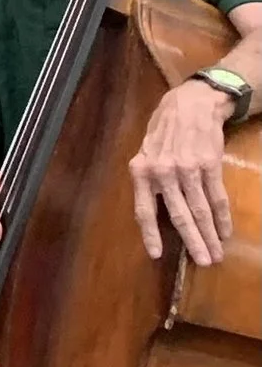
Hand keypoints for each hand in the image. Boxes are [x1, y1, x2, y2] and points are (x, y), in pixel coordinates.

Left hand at [130, 78, 235, 263]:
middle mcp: (163, 173)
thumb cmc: (164, 132)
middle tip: (203, 262)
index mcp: (141, 172)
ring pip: (200, 210)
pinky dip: (222, 217)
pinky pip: (217, 197)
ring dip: (210, 234)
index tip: (156, 254)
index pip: (143, 210)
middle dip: (192, 241)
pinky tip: (225, 231)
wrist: (190, 104)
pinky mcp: (210, 165)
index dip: (150, 234)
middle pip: (179, 215)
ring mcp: (188, 169)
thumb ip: (148, 180)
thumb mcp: (145, 154)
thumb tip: (152, 211)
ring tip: (216, 253)